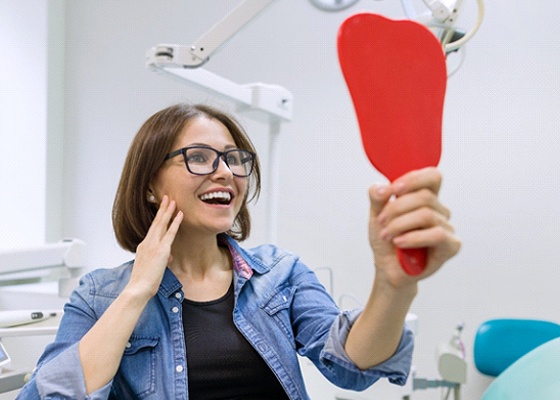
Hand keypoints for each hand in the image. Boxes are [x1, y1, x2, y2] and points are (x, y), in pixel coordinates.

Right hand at [127, 196, 182, 298]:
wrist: (137, 288)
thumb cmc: (143, 282)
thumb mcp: (152, 267)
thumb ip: (161, 259)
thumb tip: (169, 257)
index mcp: (143, 246)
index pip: (153, 229)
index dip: (158, 217)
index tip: (162, 208)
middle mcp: (147, 243)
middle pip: (156, 222)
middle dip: (162, 209)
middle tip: (167, 197)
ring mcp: (153, 245)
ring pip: (161, 224)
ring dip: (168, 211)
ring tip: (173, 200)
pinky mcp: (161, 250)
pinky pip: (170, 233)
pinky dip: (175, 222)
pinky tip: (180, 214)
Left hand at [369, 167, 460, 286]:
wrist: (387, 268)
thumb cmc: (387, 241)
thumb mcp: (376, 215)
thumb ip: (377, 198)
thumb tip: (382, 188)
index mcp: (425, 198)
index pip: (432, 176)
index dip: (414, 179)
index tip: (393, 190)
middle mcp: (439, 210)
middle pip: (424, 196)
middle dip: (396, 208)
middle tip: (381, 222)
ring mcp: (447, 227)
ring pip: (426, 214)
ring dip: (400, 225)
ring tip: (387, 235)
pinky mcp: (451, 246)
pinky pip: (436, 234)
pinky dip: (413, 238)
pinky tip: (399, 243)